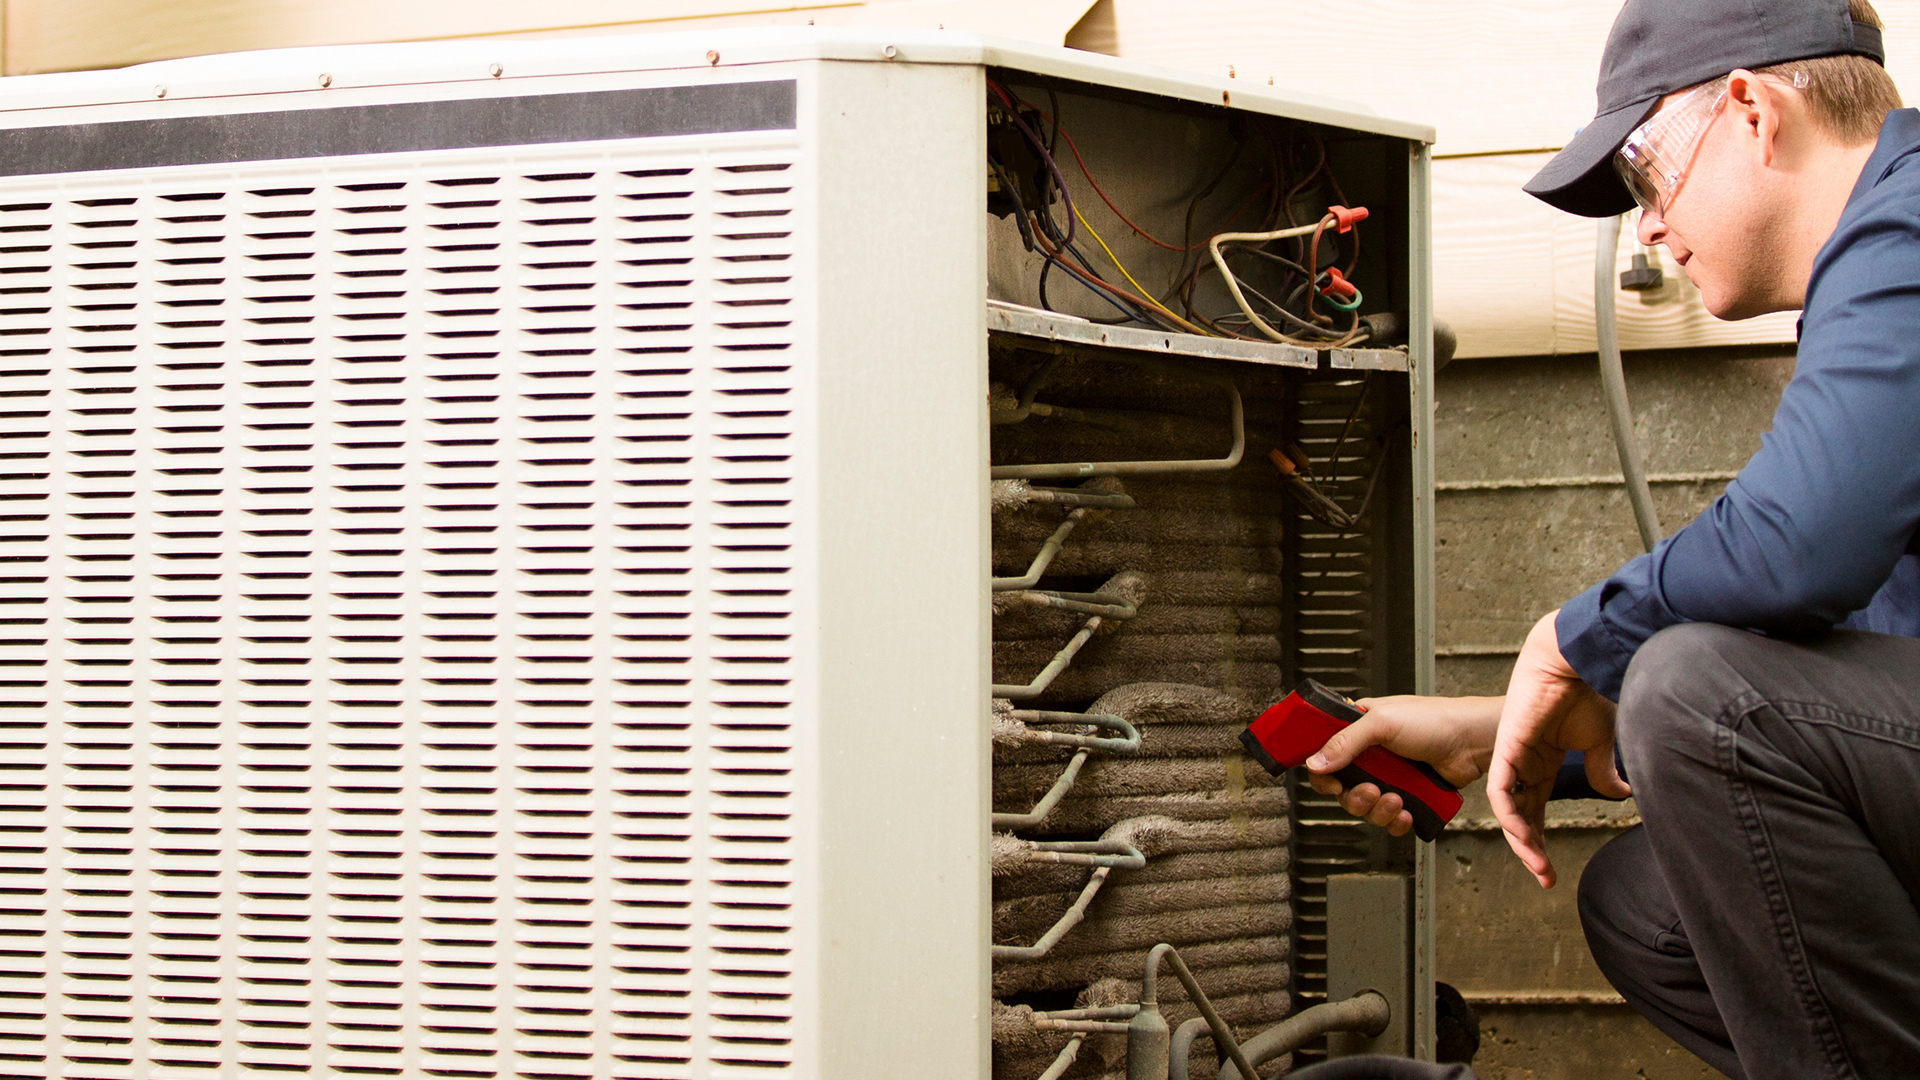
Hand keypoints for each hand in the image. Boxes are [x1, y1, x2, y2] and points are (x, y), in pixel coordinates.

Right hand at [1304, 694, 1501, 836]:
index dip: (1323, 773)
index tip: (1331, 783)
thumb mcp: (1383, 723)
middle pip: (1343, 789)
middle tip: (1371, 791)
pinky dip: (1396, 821)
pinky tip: (1406, 812)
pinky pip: (1390, 819)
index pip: (1325, 755)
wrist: (1473, 742)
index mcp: (1358, 730)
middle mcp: (1371, 755)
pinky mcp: (1409, 796)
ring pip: (1366, 808)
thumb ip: (1346, 742)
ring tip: (1397, 800)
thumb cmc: (1434, 721)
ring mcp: (1390, 777)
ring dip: (1378, 810)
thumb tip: (1315, 763)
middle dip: (1355, 797)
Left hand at [1488, 610, 1628, 888]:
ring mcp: (1514, 756)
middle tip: (1544, 877)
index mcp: (1543, 762)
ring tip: (1537, 865)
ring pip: (1509, 809)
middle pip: (1520, 816)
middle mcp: (1525, 763)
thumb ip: (1601, 770)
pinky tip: (1524, 837)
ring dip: (1522, 840)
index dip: (1541, 840)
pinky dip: (1512, 816)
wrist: (1575, 661)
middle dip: (1531, 849)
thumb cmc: (1586, 691)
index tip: (1551, 871)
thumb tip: (1620, 795)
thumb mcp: (1599, 741)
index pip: (1535, 810)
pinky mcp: (1508, 748)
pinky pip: (1503, 790)